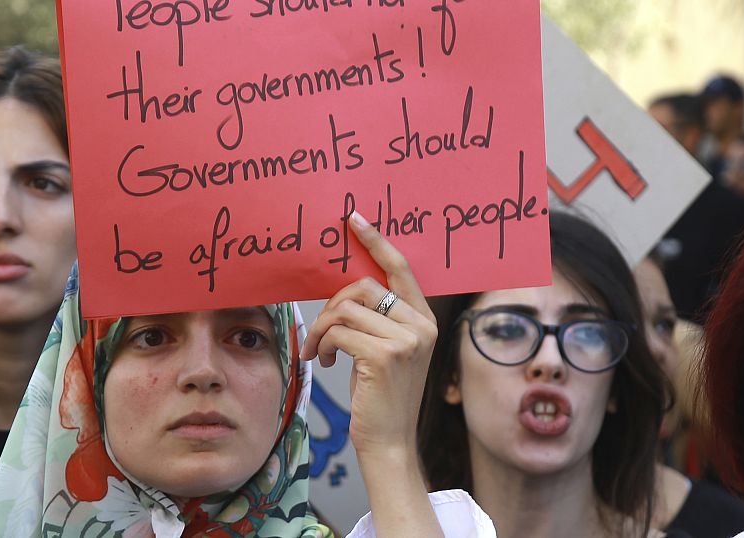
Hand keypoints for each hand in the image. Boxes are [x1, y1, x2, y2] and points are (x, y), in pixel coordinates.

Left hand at [300, 211, 436, 457]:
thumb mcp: (389, 352)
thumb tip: (344, 288)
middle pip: (362, 286)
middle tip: (322, 332)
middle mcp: (421, 326)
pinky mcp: (383, 356)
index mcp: (424, 320)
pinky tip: (324, 363)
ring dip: (322, 329)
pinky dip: (322, 344)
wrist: (389, 443)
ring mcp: (405, 341)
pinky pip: (338, 331)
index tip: (353, 219)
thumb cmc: (381, 398)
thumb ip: (379, 320)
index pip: (400, 268)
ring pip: (345, 309)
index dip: (376, 241)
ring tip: (319, 352)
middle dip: (332, 305)